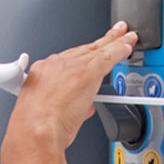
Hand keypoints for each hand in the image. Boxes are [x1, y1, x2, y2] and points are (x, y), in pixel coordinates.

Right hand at [9, 22, 137, 150]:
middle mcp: (56, 64)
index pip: (67, 60)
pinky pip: (109, 56)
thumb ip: (68, 105)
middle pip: (84, 49)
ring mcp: (72, 66)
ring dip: (115, 42)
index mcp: (43, 72)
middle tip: (115, 33)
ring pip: (98, 49)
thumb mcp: (46, 112)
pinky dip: (120, 49)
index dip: (83, 58)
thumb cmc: (35, 127)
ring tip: (127, 36)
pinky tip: (128, 45)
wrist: (36, 130)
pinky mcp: (87, 72)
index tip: (90, 56)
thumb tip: (82, 107)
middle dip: (101, 42)